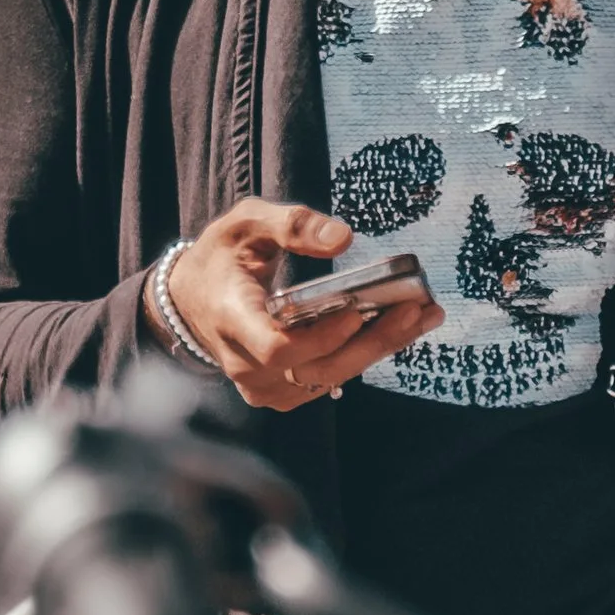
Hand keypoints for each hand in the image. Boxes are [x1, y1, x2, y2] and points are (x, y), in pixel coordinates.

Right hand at [156, 199, 443, 412]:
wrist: (191, 299)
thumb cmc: (221, 256)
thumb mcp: (246, 223)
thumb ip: (292, 224)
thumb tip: (344, 238)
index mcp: (231, 318)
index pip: (277, 348)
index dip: (321, 337)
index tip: (356, 310)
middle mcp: (245, 363)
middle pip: (317, 368)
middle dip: (373, 340)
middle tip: (418, 309)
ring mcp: (263, 385)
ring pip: (329, 377)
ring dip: (379, 348)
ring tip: (424, 316)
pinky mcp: (281, 392)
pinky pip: (328, 380)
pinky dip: (364, 354)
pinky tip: (400, 328)